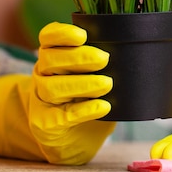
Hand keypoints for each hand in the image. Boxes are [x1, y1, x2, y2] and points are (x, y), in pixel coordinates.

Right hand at [0, 22, 114, 164]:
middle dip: (78, 57)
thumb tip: (129, 50)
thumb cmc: (87, 97)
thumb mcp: (93, 73)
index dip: (62, 34)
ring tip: (107, 84)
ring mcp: (41, 100)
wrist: (74, 138)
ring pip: (53, 87)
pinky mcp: (45, 124)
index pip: (48, 38)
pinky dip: (84, 110)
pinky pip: (61, 116)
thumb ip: (102, 60)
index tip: (82, 35)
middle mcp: (43, 75)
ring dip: (82, 84)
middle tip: (104, 59)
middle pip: (50, 60)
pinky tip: (102, 106)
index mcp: (52, 56)